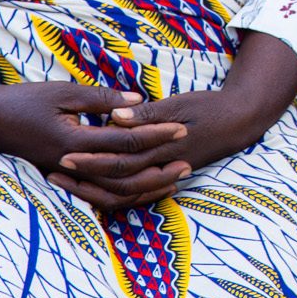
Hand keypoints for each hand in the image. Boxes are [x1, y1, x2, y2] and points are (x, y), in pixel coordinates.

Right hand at [0, 60, 189, 213]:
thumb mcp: (64, 92)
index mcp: (73, 142)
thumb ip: (101, 99)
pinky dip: (123, 195)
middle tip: (188, 160)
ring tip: (173, 179)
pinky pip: (98, 196)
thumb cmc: (24, 100)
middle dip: (159, 169)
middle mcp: (72, 166)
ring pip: (113, 194)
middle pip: (124, 176)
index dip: (156, 135)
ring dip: (145, 188)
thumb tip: (138, 101)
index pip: (125, 141)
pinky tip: (142, 187)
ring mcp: (66, 177)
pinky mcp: (63, 180)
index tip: (182, 129)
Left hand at [59, 34, 296, 212]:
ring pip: (126, 194)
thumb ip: (147, 114)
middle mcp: (162, 167)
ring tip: (68, 180)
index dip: (90, 160)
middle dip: (85, 178)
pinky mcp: (168, 175)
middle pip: (117, 182)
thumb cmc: (209, 107)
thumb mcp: (179, 103)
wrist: (241, 121)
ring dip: (95, 188)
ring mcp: (166, 174)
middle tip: (55, 170)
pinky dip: (115, 194)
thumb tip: (115, 117)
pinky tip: (97, 187)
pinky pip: (137, 194)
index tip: (63, 154)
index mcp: (162, 147)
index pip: (120, 160)